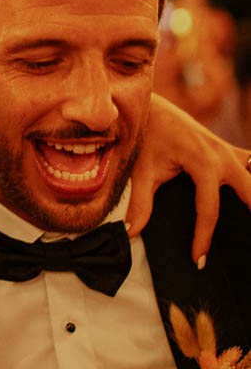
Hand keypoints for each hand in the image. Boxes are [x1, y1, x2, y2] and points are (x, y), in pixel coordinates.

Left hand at [128, 93, 250, 265]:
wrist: (150, 108)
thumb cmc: (145, 138)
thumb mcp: (142, 171)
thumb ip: (140, 204)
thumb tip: (130, 234)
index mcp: (203, 163)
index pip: (209, 210)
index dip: (204, 238)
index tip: (198, 260)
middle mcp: (223, 156)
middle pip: (250, 193)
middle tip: (245, 248)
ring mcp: (229, 151)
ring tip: (248, 221)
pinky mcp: (229, 150)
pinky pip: (250, 165)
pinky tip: (248, 198)